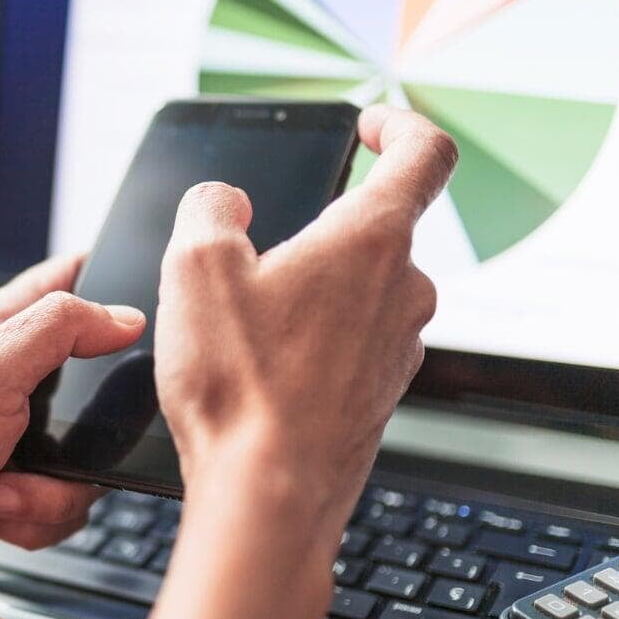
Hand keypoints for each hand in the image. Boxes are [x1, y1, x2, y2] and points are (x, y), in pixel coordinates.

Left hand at [0, 258, 145, 614]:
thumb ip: (60, 329)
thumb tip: (123, 316)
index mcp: (1, 332)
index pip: (68, 281)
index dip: (107, 289)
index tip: (130, 325)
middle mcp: (11, 381)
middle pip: (97, 387)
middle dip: (84, 433)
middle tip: (45, 445)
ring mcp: (17, 439)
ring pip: (87, 459)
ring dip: (49, 490)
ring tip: (2, 490)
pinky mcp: (20, 489)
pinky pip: (66, 505)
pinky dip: (34, 517)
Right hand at [153, 104, 455, 560]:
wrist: (268, 495)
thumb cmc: (240, 386)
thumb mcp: (194, 267)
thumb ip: (208, 208)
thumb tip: (222, 200)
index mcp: (371, 241)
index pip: (424, 152)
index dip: (397, 123)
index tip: (366, 125)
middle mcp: (402, 292)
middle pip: (375, 229)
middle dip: (316, 228)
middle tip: (253, 250)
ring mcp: (397, 349)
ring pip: (358, 293)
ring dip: (309, 291)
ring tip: (243, 322)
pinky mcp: (378, 395)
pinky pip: (349, 345)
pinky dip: (310, 341)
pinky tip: (259, 369)